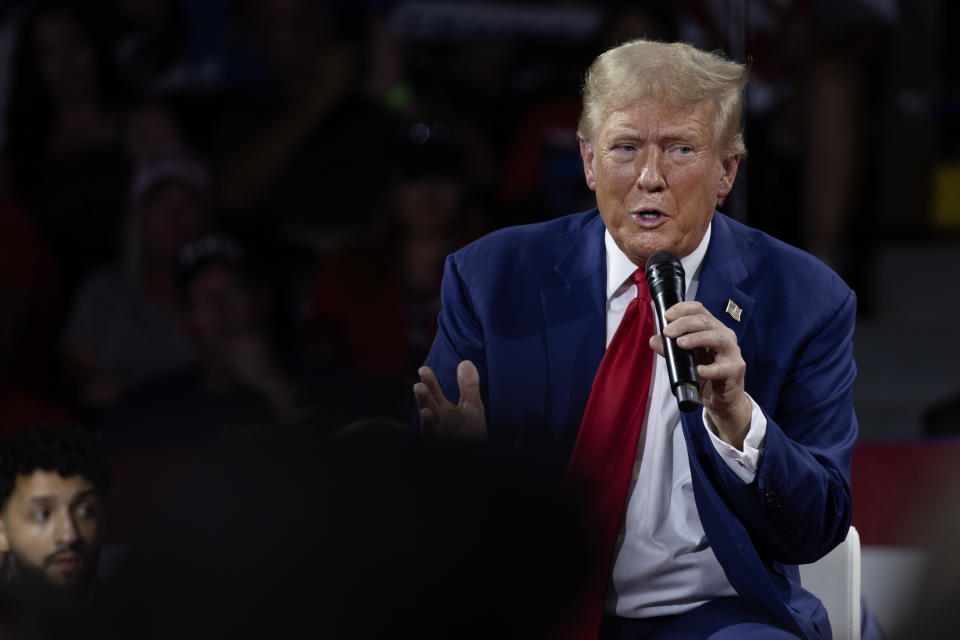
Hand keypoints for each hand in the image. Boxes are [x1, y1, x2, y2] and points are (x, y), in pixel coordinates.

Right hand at [413, 361, 486, 442]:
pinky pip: (434, 440)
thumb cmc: (470, 429)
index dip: (428, 380)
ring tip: (426, 411)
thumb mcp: (472, 405)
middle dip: (423, 397)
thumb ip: (468, 386)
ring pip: (428, 424)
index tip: (423, 370)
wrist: (472, 449)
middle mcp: (435, 418)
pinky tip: (435, 430)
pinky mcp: (438, 444)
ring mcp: (436, 432)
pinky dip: (433, 435)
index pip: (432, 390)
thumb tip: (465, 362)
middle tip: (419, 386)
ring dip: (426, 418)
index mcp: (441, 406)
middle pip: (427, 405)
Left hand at [649, 301, 751, 447]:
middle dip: (684, 324)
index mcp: (712, 329)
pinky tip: (699, 370)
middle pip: (705, 321)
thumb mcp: (685, 360)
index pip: (699, 309)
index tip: (667, 315)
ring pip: (717, 338)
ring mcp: (732, 352)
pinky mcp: (735, 370)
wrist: (722, 399)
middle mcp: (724, 336)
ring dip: (697, 338)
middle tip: (668, 332)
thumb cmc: (707, 374)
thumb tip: (654, 340)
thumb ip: (670, 350)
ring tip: (680, 343)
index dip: (683, 309)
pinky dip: (710, 369)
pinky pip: (722, 368)